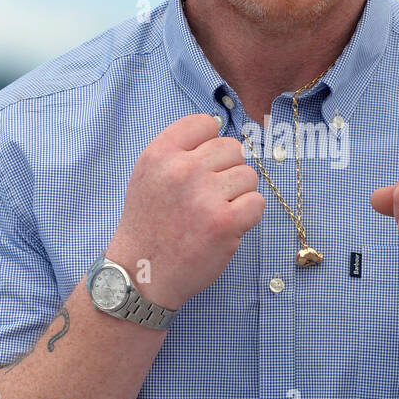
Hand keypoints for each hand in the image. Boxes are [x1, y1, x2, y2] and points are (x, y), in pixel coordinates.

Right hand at [108, 114, 264, 310]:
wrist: (141, 273)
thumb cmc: (149, 225)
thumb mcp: (148, 175)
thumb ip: (178, 151)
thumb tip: (219, 132)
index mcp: (159, 153)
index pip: (205, 124)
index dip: (209, 145)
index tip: (201, 167)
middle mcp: (181, 169)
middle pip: (233, 148)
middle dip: (227, 171)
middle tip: (209, 197)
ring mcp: (204, 196)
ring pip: (249, 175)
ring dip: (239, 194)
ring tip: (215, 212)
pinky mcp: (225, 222)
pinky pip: (257, 202)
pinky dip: (248, 216)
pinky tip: (227, 226)